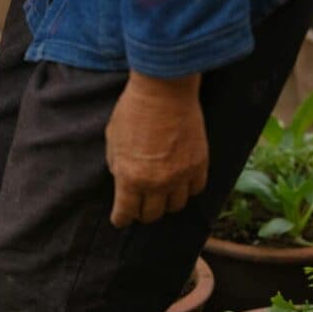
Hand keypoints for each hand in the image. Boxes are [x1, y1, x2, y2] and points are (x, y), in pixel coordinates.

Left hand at [105, 72, 208, 226]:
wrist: (163, 90)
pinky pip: (196, 190)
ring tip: (160, 197)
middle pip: (152, 214)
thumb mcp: (113, 140)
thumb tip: (122, 180)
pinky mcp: (199, 164)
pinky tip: (180, 184)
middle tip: (139, 208)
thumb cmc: (132, 111)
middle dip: (142, 213)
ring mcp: (181, 175)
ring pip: (175, 206)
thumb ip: (117, 165)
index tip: (120, 220)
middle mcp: (156, 182)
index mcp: (130, 177)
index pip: (126, 212)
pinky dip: (187, 191)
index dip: (121, 219)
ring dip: (165, 204)